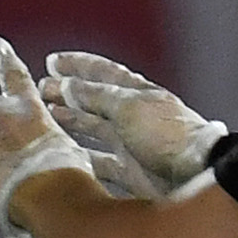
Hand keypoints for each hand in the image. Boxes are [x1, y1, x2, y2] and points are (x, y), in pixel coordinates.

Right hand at [41, 52, 226, 199]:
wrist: (195, 175)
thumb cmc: (167, 135)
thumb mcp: (128, 107)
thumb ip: (96, 96)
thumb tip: (68, 85)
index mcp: (136, 93)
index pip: (102, 72)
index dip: (77, 65)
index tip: (52, 62)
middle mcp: (133, 115)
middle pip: (94, 101)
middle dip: (68, 94)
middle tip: (42, 90)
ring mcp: (131, 144)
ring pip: (94, 129)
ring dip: (71, 122)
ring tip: (48, 116)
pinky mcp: (130, 172)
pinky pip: (100, 162)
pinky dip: (82, 157)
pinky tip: (65, 156)